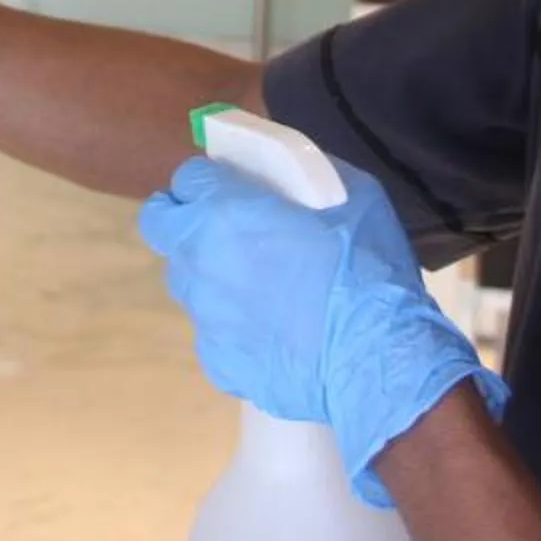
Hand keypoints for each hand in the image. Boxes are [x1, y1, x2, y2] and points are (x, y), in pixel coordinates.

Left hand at [139, 155, 505, 506]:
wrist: (378, 362)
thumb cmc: (367, 270)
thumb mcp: (353, 197)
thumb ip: (310, 178)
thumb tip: (292, 179)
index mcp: (224, 212)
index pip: (187, 177)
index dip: (209, 179)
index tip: (231, 186)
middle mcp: (199, 260)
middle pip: (161, 224)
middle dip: (183, 217)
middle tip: (224, 227)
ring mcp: (203, 315)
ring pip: (185, 280)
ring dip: (208, 272)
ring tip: (257, 285)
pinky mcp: (216, 361)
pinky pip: (212, 331)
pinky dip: (232, 325)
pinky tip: (272, 332)